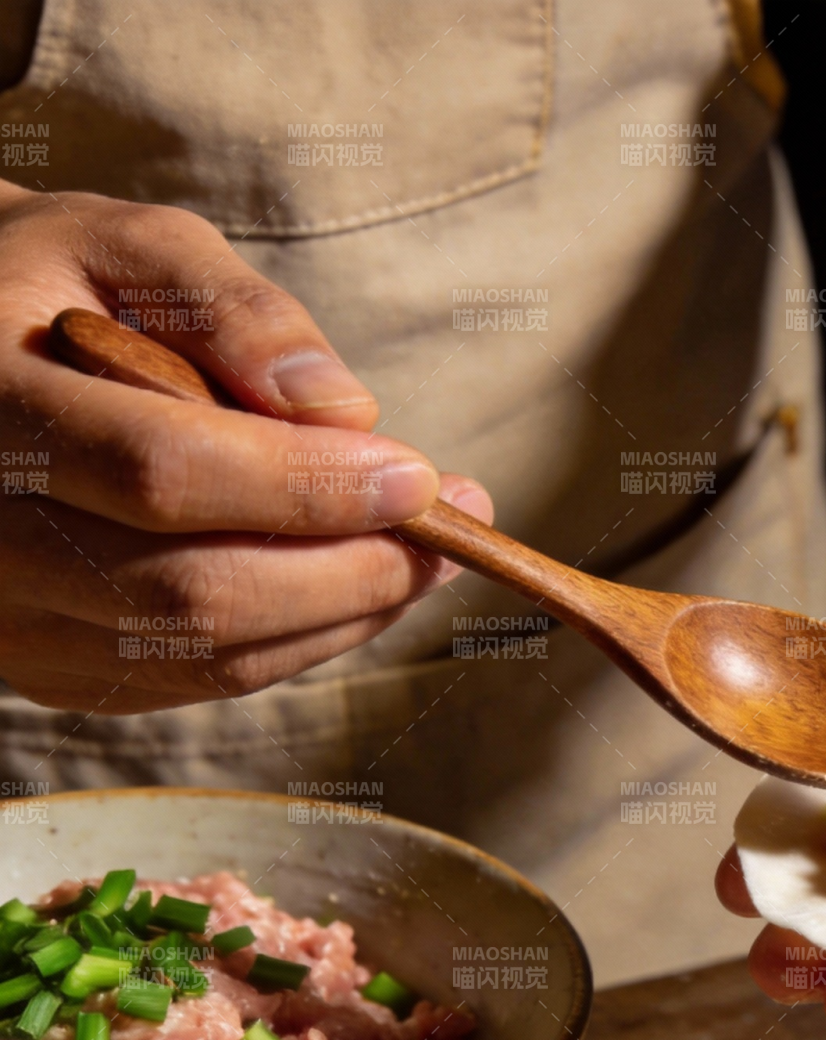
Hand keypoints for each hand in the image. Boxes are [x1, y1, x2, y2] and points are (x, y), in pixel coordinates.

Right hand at [0, 181, 482, 712]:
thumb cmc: (57, 290)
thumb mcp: (132, 250)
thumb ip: (233, 310)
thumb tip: (342, 411)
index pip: (163, 471)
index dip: (307, 488)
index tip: (423, 478)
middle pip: (194, 593)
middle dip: (353, 569)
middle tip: (457, 528)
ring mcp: (10, 623)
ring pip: (210, 654)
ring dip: (347, 613)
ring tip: (429, 552)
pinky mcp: (53, 670)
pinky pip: (203, 679)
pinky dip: (303, 639)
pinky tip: (358, 584)